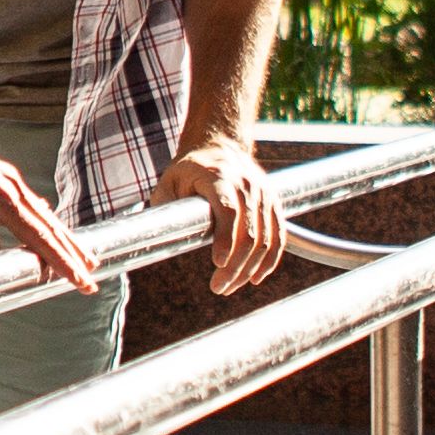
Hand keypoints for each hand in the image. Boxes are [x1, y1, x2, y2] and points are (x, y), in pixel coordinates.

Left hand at [0, 83, 98, 293]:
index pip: (39, 238)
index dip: (62, 262)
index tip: (81, 281)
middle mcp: (12, 187)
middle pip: (50, 227)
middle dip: (72, 255)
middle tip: (91, 279)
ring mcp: (9, 179)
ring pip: (45, 215)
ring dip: (65, 239)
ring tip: (84, 259)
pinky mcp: (2, 175)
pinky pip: (32, 204)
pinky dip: (47, 222)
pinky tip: (53, 231)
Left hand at [162, 133, 291, 294]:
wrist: (220, 147)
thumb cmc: (189, 169)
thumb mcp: (168, 181)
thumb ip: (165, 206)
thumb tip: (155, 235)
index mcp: (219, 177)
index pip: (228, 210)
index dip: (226, 239)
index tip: (218, 264)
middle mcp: (247, 185)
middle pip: (249, 232)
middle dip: (235, 266)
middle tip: (218, 287)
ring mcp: (264, 194)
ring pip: (266, 239)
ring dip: (249, 269)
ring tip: (229, 286)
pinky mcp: (274, 204)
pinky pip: (278, 236)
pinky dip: (269, 260)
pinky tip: (256, 278)